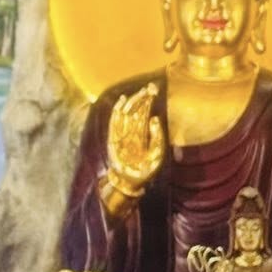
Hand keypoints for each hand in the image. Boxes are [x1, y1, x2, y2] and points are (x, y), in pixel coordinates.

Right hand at [104, 84, 165, 199]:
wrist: (132, 183)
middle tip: (149, 88)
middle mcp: (132, 132)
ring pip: (127, 114)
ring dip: (132, 103)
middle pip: (136, 111)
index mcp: (142, 134)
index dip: (148, 101)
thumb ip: (157, 137)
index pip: (144, 113)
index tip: (153, 89)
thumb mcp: (157, 154)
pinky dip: (117, 113)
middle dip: (142, 98)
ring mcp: (123, 135)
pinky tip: (121, 102)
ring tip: (139, 92)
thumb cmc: (146, 170)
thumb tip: (154, 118)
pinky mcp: (114, 140)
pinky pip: (115, 123)